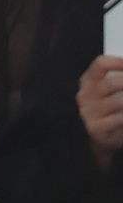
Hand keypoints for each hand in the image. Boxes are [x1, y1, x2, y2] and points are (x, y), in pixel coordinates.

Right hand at [78, 54, 122, 169]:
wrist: (102, 139)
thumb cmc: (110, 112)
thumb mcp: (110, 92)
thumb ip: (117, 80)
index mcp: (87, 81)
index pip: (100, 64)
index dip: (118, 62)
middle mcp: (85, 95)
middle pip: (110, 83)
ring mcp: (87, 111)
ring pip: (116, 101)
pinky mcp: (94, 127)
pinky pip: (117, 119)